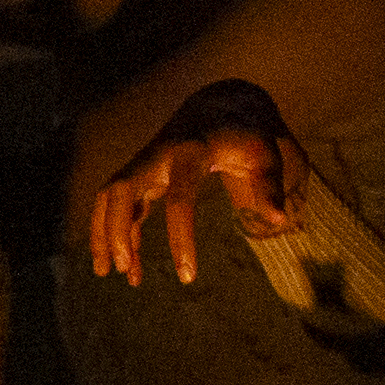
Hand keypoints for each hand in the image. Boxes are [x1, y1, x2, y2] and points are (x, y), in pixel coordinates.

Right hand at [86, 85, 295, 286]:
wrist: (224, 107)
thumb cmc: (248, 136)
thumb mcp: (266, 155)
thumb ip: (271, 186)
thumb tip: (281, 221)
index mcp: (191, 151)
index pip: (179, 199)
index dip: (180, 238)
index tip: (187, 276)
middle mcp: (159, 155)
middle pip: (119, 189)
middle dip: (113, 229)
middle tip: (120, 270)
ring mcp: (147, 163)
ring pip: (110, 197)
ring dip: (103, 234)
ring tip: (109, 274)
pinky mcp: (144, 174)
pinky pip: (121, 205)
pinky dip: (120, 234)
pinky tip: (131, 267)